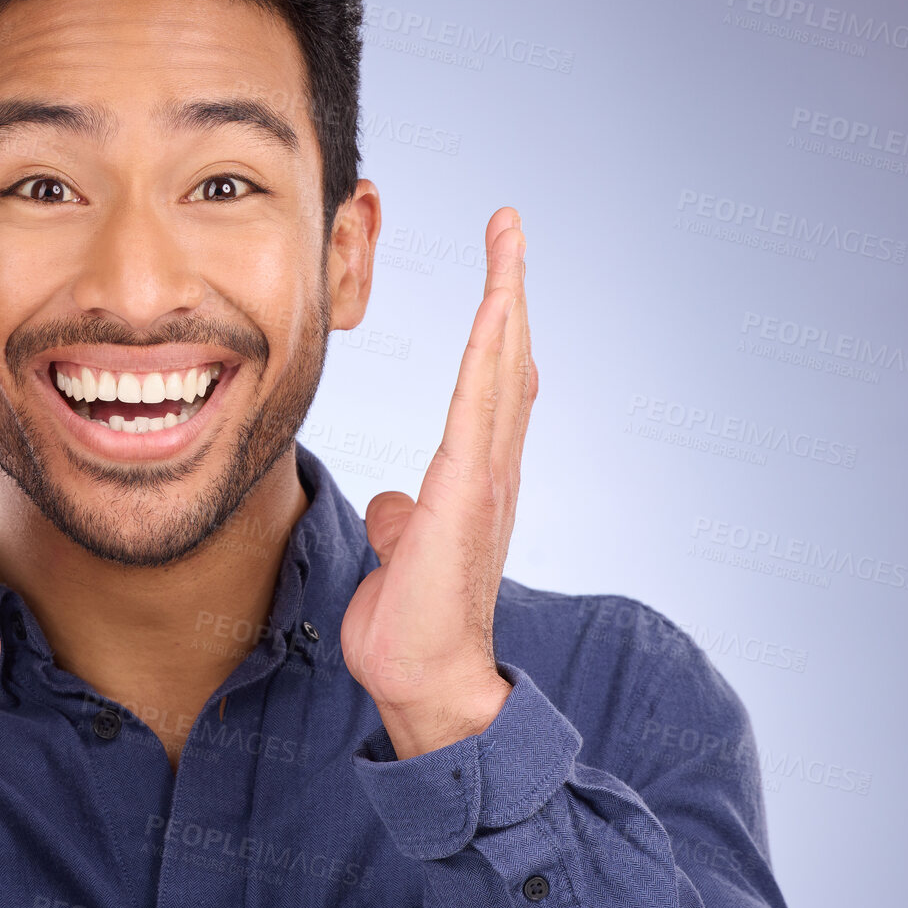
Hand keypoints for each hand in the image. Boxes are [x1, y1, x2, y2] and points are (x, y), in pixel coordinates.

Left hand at [340, 207, 536, 759]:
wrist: (424, 678)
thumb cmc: (412, 625)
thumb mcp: (400, 556)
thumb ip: (404, 521)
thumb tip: (397, 505)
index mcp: (472, 480)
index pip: (490, 388)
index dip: (496, 331)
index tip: (500, 282)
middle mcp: (490, 469)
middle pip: (507, 361)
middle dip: (510, 291)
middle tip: (511, 229)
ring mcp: (485, 478)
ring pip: (502, 368)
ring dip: (507, 298)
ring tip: (510, 237)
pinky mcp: (468, 491)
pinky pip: (482, 405)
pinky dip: (493, 350)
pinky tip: (498, 304)